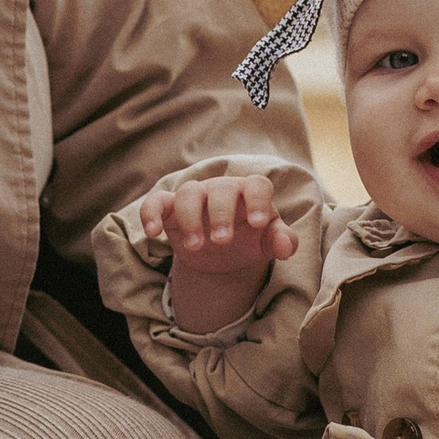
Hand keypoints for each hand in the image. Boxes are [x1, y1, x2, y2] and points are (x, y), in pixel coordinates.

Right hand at [136, 172, 296, 335]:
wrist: (223, 253)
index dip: (258, 200)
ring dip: (190, 218)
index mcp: (249, 193)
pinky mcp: (170, 208)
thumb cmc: (250, 239)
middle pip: (220, 189)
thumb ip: (281, 241)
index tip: (259, 223)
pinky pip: (156, 202)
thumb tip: (287, 247)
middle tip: (222, 241)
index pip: (257, 185)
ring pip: (188, 192)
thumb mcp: (267, 243)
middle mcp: (221, 189)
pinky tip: (152, 233)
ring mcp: (195, 196)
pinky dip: (151, 213)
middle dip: (220, 214)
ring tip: (195, 246)